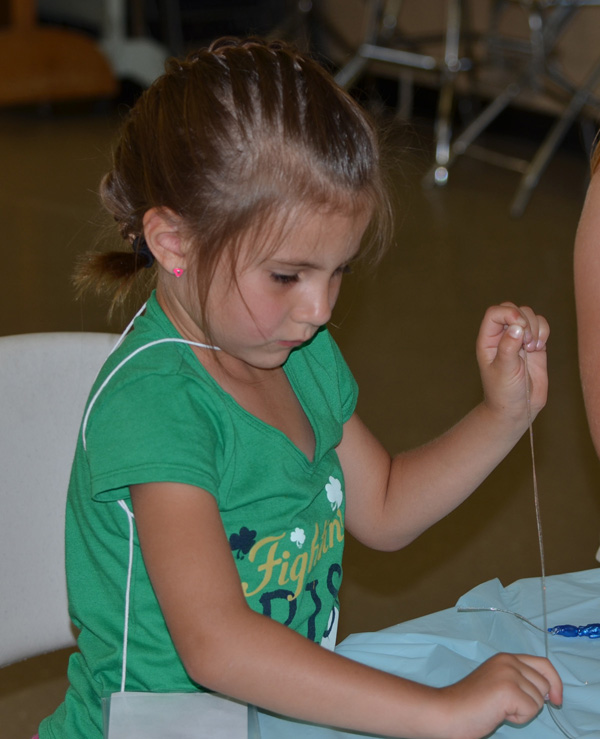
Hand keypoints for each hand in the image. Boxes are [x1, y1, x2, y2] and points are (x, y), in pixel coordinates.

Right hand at [436, 652, 562, 738]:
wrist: (448, 711)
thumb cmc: (470, 704)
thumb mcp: (498, 683)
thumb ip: (518, 679)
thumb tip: (549, 692)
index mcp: (505, 657)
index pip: (543, 664)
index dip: (555, 682)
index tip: (556, 700)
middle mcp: (508, 661)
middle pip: (545, 684)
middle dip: (532, 701)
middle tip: (506, 705)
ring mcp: (508, 673)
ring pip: (539, 700)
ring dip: (523, 711)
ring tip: (499, 709)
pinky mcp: (508, 689)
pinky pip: (531, 710)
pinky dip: (518, 718)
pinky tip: (499, 714)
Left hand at [476, 303, 548, 425]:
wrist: (517, 408)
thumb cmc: (503, 391)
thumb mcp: (503, 371)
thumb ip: (508, 348)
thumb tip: (517, 327)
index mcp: (488, 340)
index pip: (495, 313)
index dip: (509, 313)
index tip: (521, 326)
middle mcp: (502, 336)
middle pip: (513, 309)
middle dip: (525, 320)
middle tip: (527, 342)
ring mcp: (519, 339)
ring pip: (529, 315)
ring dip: (535, 327)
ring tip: (532, 348)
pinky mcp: (534, 344)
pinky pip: (541, 326)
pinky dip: (544, 332)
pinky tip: (539, 348)